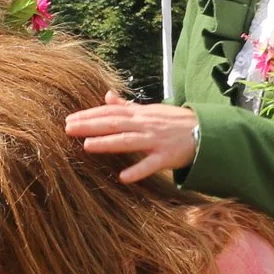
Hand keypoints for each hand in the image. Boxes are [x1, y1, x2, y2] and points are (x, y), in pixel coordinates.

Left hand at [65, 94, 197, 183]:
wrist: (205, 132)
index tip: (70, 118)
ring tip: (87, 146)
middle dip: (90, 126)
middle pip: (114, 124)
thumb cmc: (175, 122)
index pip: (111, 113)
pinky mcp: (168, 157)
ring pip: (129, 141)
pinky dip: (138, 170)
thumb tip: (107, 96)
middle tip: (68, 128)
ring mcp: (156, 141)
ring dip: (108, 143)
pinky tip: (124, 177)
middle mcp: (146, 125)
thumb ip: (128, 106)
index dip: (90, 115)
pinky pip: (151, 165)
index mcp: (140, 115)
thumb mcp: (151, 110)